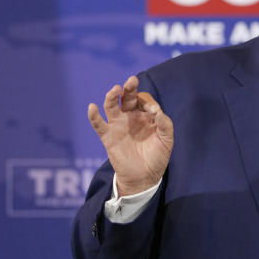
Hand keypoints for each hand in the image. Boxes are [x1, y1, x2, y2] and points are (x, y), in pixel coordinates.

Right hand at [88, 75, 173, 196]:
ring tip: (115, 89)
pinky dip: (93, 116)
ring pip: (111, 106)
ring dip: (112, 96)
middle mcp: (130, 117)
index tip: (154, 112)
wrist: (145, 178)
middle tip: (132, 80)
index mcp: (145, 115)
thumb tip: (158, 112)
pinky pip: (98, 125)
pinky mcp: (108, 137)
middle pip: (127, 97)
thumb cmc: (157, 157)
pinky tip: (92, 107)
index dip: (148, 102)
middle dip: (129, 88)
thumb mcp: (167, 141)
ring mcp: (118, 125)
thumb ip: (165, 125)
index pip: (144, 100)